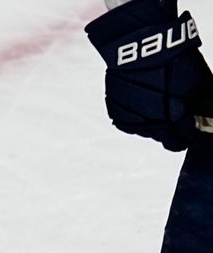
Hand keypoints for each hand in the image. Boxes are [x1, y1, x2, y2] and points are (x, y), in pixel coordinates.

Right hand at [86, 0, 212, 150]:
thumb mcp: (199, 81)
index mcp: (175, 117)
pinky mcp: (116, 111)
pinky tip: (141, 105)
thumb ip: (201, 102)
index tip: (190, 130)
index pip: (182, 140)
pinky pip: (128, 122)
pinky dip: (135, 117)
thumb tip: (204, 111)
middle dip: (171, 130)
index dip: (189, 135)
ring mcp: (132, 117)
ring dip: (152, 123)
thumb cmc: (174, 59)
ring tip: (157, 105)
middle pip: (163, 139)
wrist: (141, 44)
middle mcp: (152, 122)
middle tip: (175, 115)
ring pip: (145, 131)